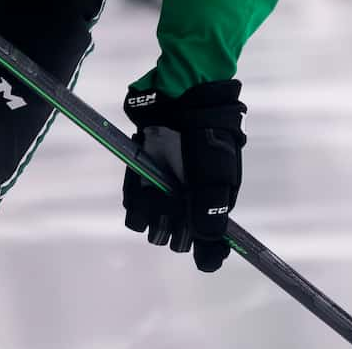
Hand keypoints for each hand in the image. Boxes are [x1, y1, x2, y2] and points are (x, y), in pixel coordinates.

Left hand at [122, 80, 245, 271]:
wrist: (183, 99)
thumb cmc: (207, 136)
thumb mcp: (218, 174)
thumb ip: (212, 212)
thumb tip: (208, 252)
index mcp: (213, 204)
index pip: (211, 247)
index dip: (206, 252)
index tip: (200, 244)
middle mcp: (188, 204)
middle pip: (178, 239)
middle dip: (175, 228)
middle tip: (177, 205)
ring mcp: (164, 194)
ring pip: (153, 227)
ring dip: (153, 216)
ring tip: (158, 191)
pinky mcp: (142, 181)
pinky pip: (133, 206)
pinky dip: (136, 198)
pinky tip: (142, 181)